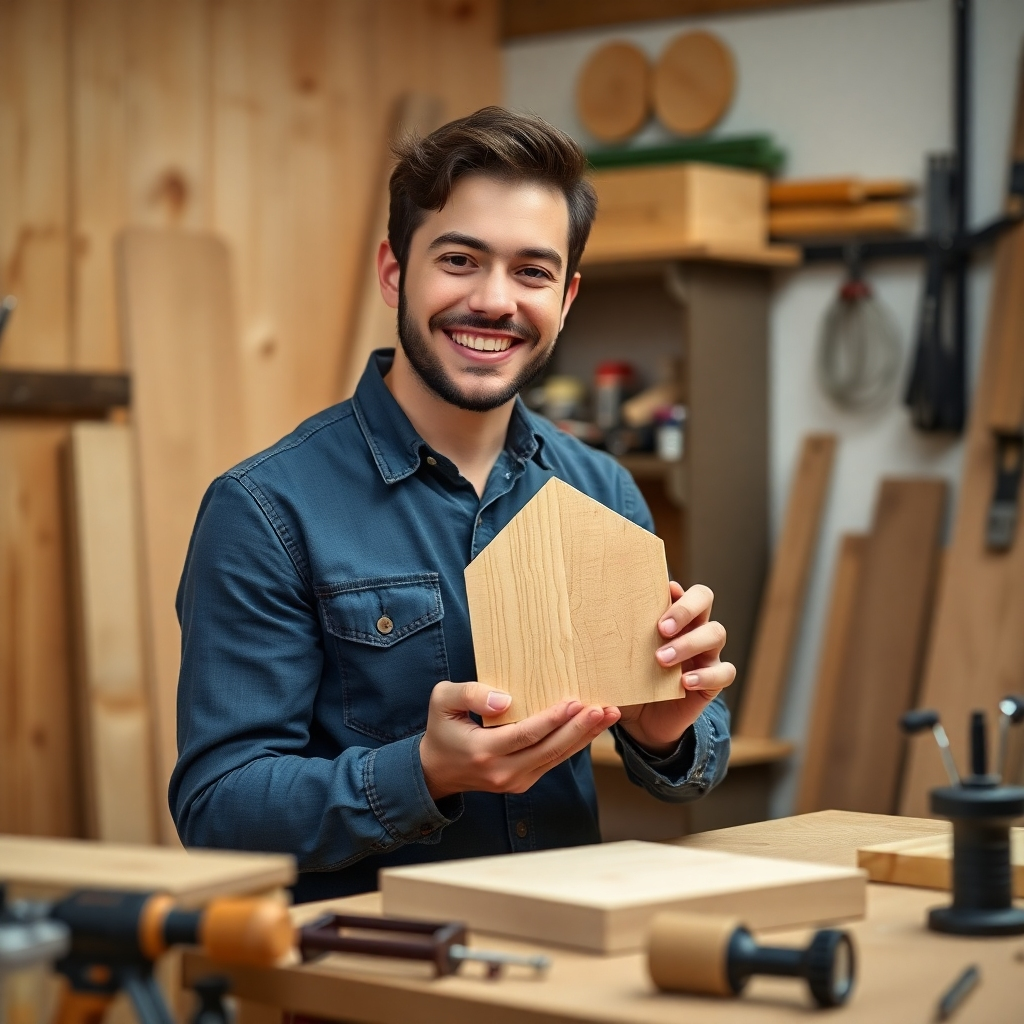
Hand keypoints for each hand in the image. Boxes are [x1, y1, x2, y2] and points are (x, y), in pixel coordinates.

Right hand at [418, 681, 619, 800]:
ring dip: (585, 737)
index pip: (524, 736)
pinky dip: (574, 744)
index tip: (574, 702)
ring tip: (608, 716)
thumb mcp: (442, 701)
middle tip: (603, 709)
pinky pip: (554, 761)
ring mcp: (515, 781)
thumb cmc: (442, 729)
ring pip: (557, 758)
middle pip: (549, 750)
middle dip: (579, 729)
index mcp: (483, 752)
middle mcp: (503, 773)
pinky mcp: (524, 782)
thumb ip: (470, 694)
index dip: (551, 720)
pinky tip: (591, 727)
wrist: (437, 771)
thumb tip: (506, 700)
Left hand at [617, 582, 734, 756]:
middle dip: (685, 608)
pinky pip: (724, 672)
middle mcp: (692, 628)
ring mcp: (706, 653)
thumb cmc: (628, 683)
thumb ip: (608, 642)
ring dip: (689, 643)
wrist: (642, 724)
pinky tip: (685, 682)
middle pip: (704, 598)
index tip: (662, 590)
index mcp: (669, 616)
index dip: (675, 587)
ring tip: (662, 659)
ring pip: (716, 633)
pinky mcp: (713, 681)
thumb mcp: (615, 661)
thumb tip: (573, 625)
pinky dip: (707, 675)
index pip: (679, 587)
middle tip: (662, 627)